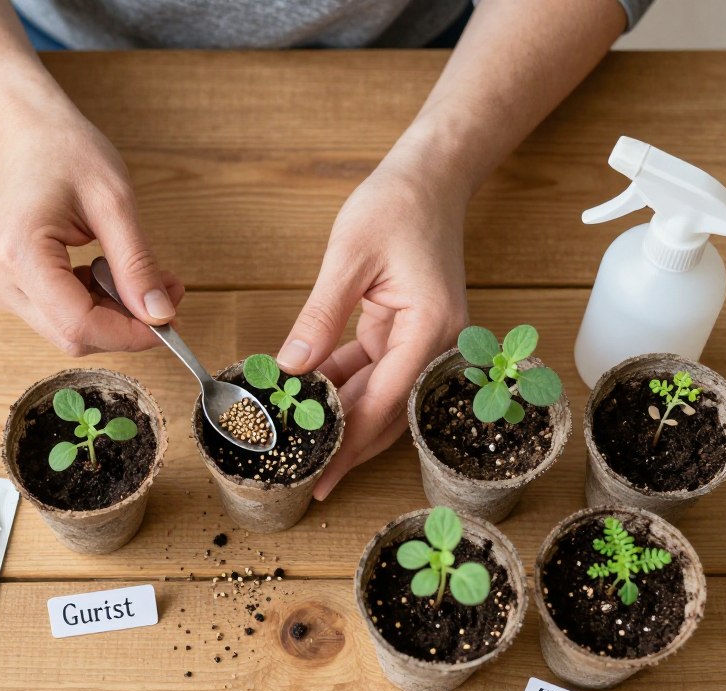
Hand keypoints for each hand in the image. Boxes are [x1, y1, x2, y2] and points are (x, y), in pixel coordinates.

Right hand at [0, 105, 182, 354]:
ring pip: (71, 332)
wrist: (27, 136)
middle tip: (167, 293)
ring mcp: (2, 288)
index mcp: (19, 255)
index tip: (170, 321)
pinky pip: (63, 317)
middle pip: (74, 335)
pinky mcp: (13, 289)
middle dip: (128, 325)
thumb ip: (137, 264)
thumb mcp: (114, 203)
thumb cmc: (66, 154)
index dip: (130, 334)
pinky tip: (114, 277)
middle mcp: (2, 281)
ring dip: (117, 317)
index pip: (79, 324)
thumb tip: (160, 314)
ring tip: (146, 280)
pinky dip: (99, 307)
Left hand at [277, 152, 469, 499]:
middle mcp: (434, 345)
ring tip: (300, 443)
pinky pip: (372, 370)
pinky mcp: (405, 333)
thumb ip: (320, 319)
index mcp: (429, 330)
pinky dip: (341, 384)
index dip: (349, 445)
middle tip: (306, 478)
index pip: (384, 404)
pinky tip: (307, 397)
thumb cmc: (395, 206)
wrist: (429, 177)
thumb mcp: (348, 259)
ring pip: (378, 396)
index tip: (321, 477)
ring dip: (341, 417)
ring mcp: (422, 342)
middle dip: (346, 445)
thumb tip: (291, 370)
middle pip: (387, 413)